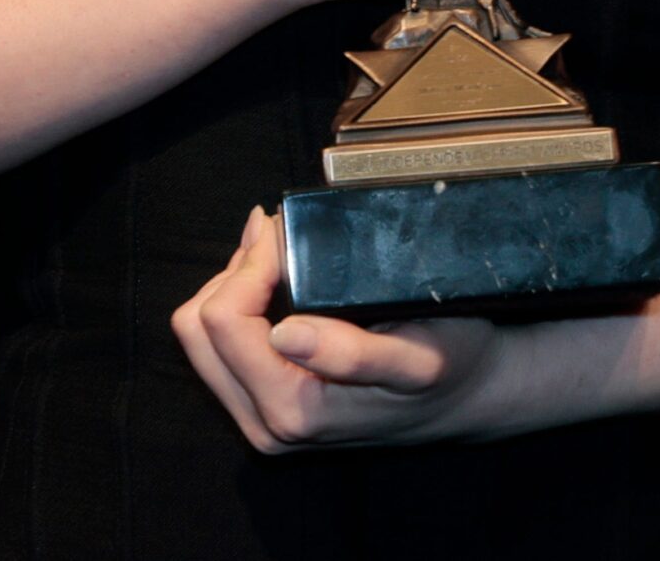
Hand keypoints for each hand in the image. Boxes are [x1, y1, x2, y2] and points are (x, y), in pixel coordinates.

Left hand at [171, 204, 504, 448]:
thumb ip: (352, 354)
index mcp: (295, 412)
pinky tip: (272, 278)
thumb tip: (280, 334)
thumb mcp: (418, 356)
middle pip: (197, 327)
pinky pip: (215, 342)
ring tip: (276, 253)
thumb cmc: (446, 367)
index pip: (222, 320)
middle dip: (234, 271)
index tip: (285, 234)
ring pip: (198, 333)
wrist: (462, 399)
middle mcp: (268, 425)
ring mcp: (259, 418)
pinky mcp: (259, 405)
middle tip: (279, 237)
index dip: (249, 264)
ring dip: (231, 283)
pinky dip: (236, 300)